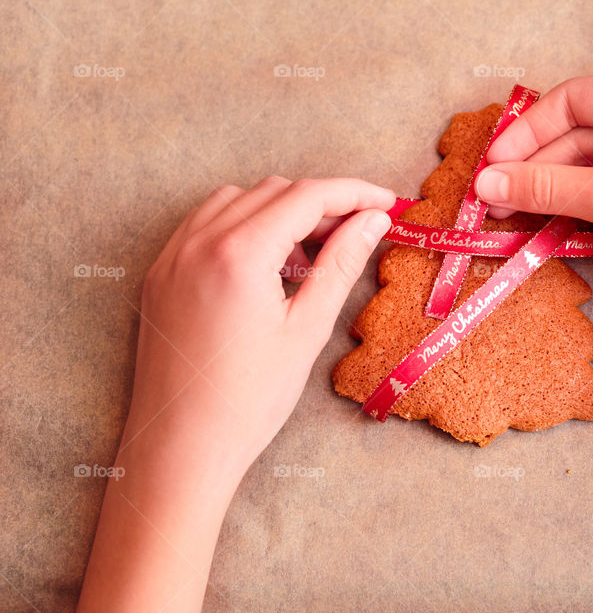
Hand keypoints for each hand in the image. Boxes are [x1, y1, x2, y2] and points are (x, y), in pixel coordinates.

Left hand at [79, 177, 394, 611]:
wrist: (181, 446)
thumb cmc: (248, 399)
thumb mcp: (307, 329)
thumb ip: (341, 264)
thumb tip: (372, 221)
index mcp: (239, 253)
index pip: (307, 197)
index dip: (354, 193)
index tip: (385, 203)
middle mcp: (199, 241)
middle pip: (274, 191)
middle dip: (322, 202)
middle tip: (357, 231)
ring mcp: (172, 255)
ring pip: (238, 200)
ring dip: (280, 211)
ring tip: (309, 254)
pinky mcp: (160, 273)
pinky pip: (205, 223)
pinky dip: (243, 225)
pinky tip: (266, 263)